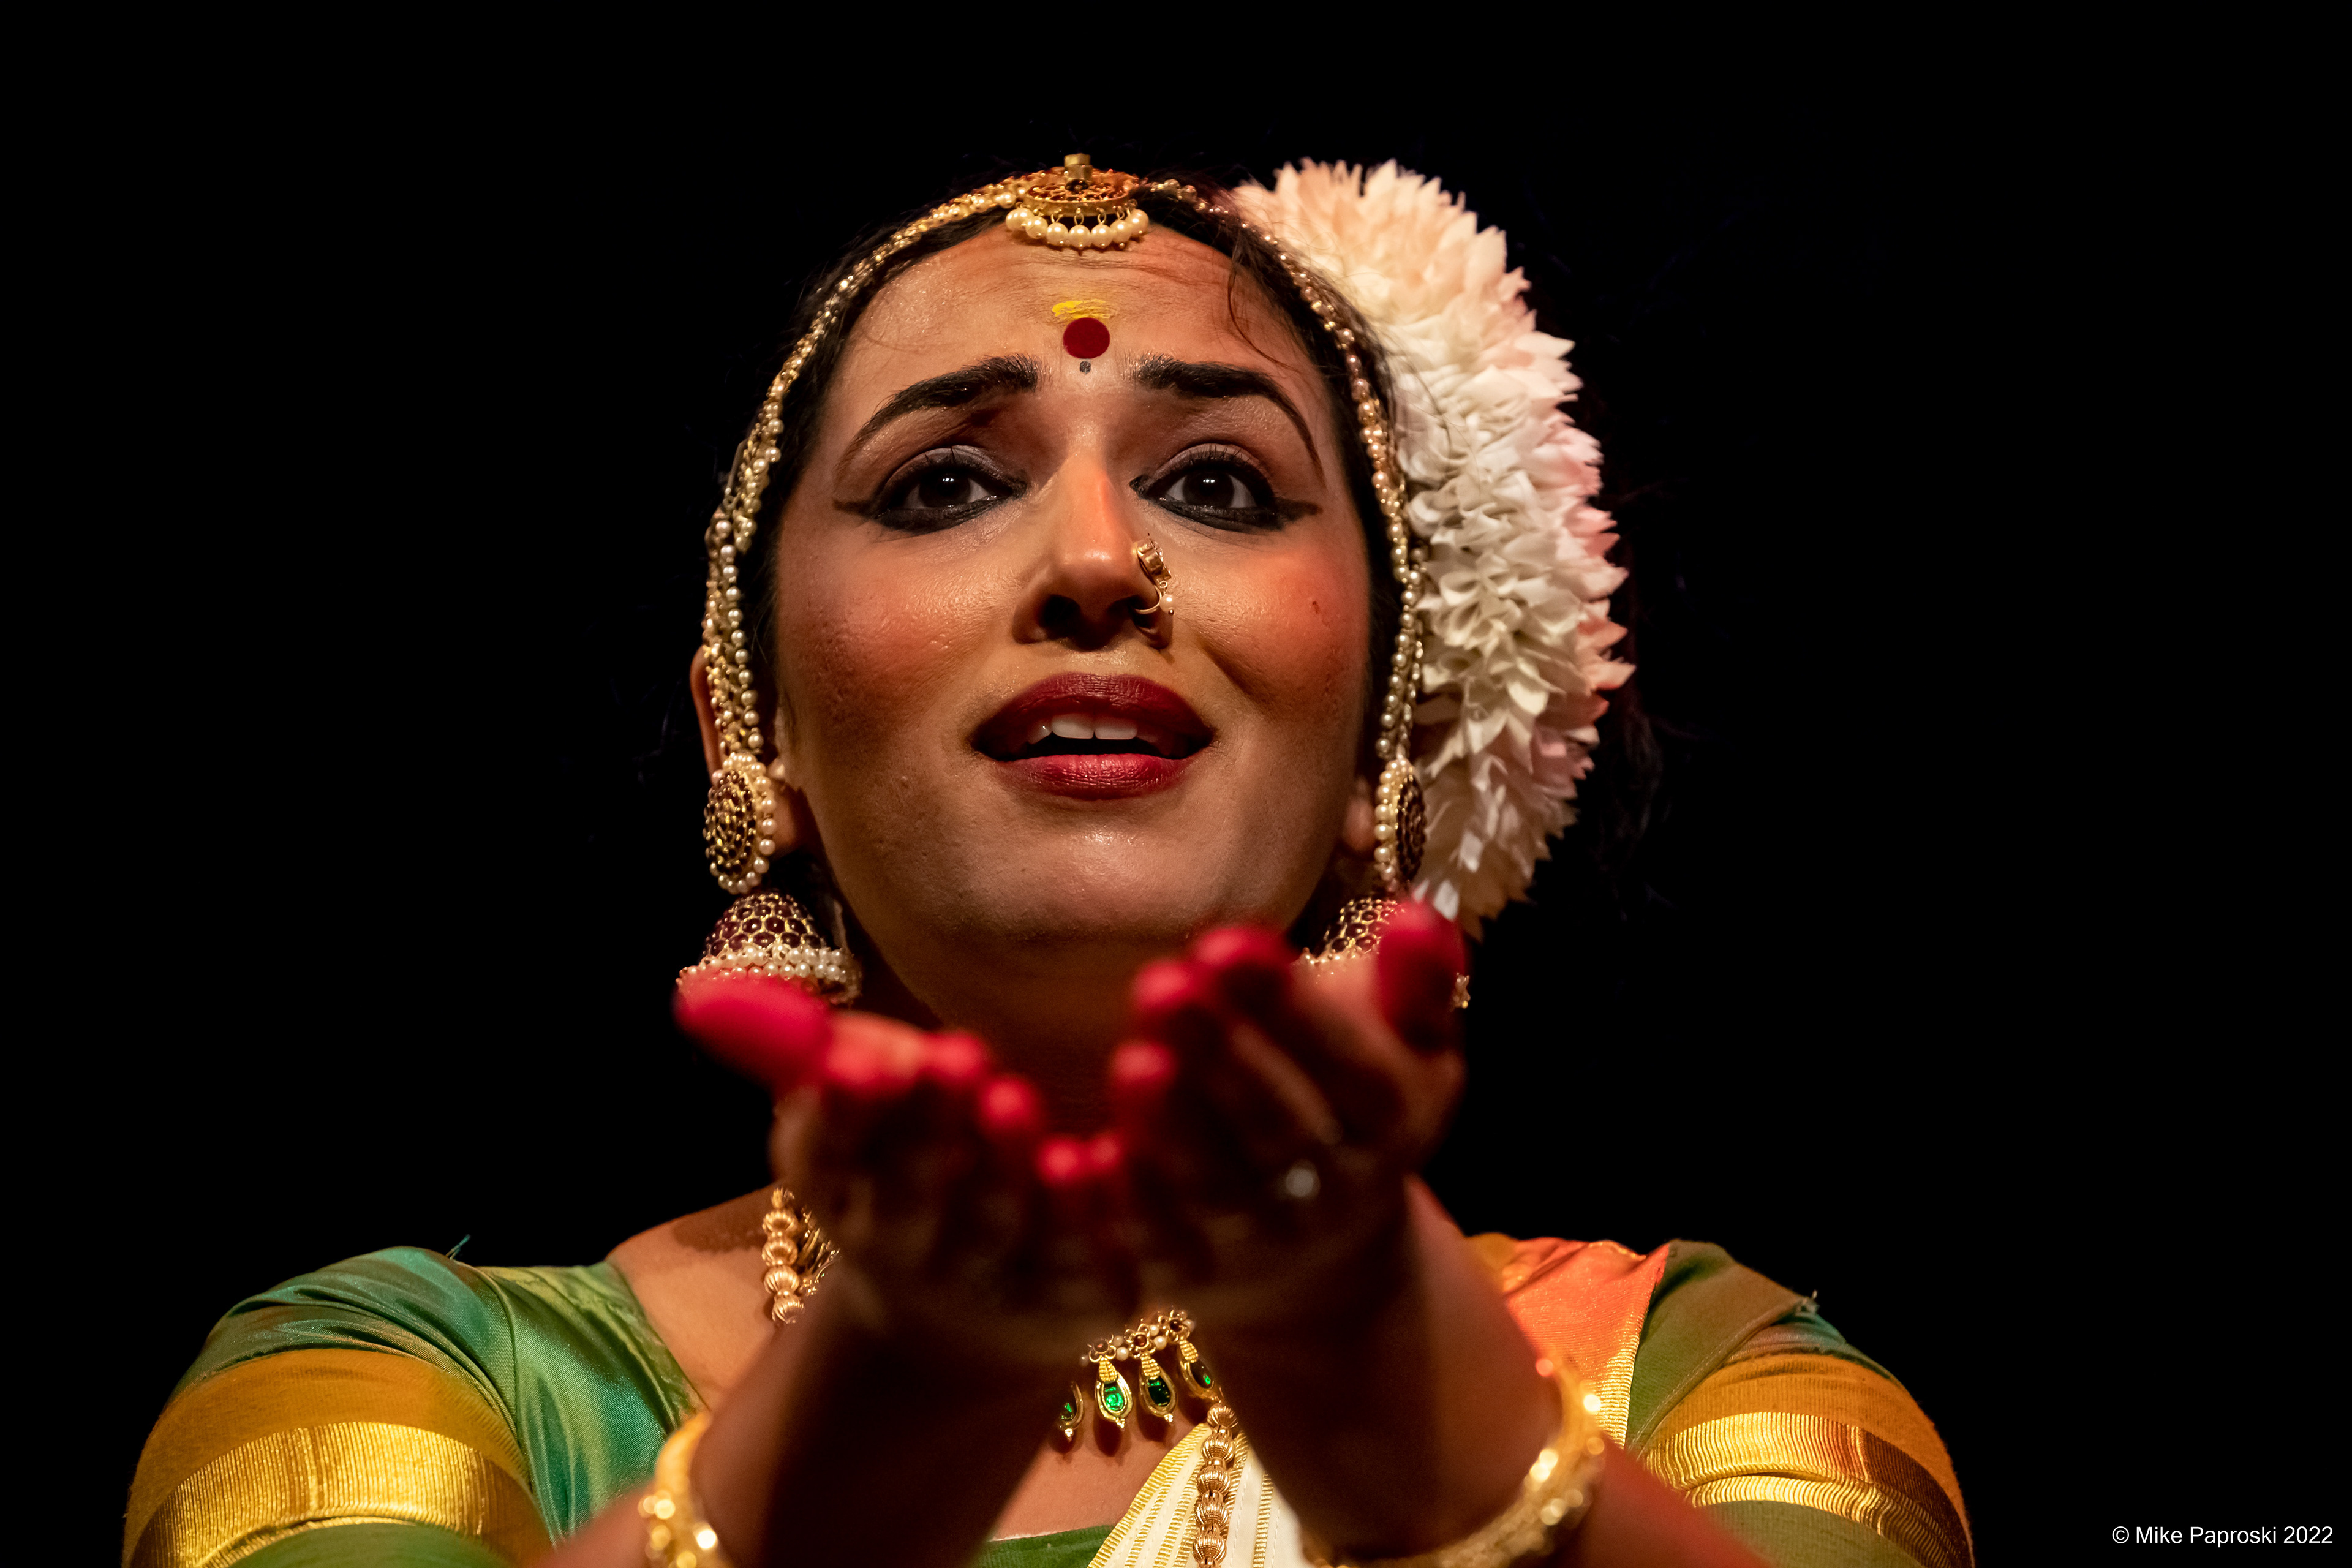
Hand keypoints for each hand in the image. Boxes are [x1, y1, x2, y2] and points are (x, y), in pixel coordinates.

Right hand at [674, 979, 1134, 1369]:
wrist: (979, 1311)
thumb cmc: (907, 1168)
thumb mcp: (846, 1107)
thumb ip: (791, 1047)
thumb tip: (697, 997)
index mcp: (841, 1192)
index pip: (827, 1157)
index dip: (840, 1117)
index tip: (853, 1065)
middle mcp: (909, 1246)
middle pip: (907, 1195)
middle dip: (922, 1132)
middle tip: (950, 1060)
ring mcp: (990, 1279)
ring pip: (992, 1224)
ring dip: (999, 1167)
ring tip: (1009, 1101)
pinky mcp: (1076, 1295)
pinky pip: (1082, 1259)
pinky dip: (1083, 1217)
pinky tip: (1095, 1162)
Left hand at [1108, 901, 1466, 1330]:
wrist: (1325, 1244)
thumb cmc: (1350, 1098)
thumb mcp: (1409, 1045)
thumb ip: (1418, 981)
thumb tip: (1413, 918)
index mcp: (1391, 1119)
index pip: (1351, 1067)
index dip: (1292, 1010)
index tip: (1229, 944)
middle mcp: (1332, 1186)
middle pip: (1279, 1124)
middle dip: (1222, 1055)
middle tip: (1163, 986)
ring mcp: (1262, 1236)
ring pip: (1216, 1183)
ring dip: (1174, 1125)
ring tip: (1133, 1060)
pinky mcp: (1196, 1273)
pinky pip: (1160, 1243)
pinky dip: (1131, 1204)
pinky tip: (1093, 1152)